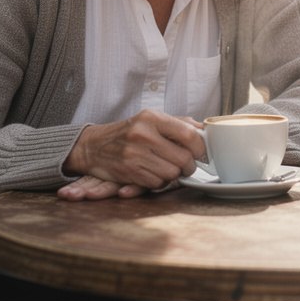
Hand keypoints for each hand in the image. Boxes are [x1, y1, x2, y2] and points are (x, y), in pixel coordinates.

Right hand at [59, 110, 203, 199]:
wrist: (92, 145)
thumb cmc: (128, 132)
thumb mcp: (151, 120)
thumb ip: (179, 123)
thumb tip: (206, 130)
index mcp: (152, 117)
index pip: (189, 134)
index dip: (201, 147)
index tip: (201, 153)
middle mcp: (143, 133)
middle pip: (183, 158)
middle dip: (188, 166)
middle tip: (185, 165)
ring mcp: (134, 153)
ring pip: (172, 173)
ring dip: (173, 175)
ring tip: (165, 167)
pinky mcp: (128, 171)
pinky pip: (157, 183)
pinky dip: (158, 182)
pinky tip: (151, 173)